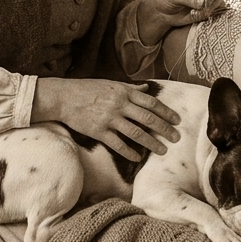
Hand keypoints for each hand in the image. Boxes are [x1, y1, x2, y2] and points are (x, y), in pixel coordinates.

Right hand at [31, 78, 179, 161]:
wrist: (63, 97)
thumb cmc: (87, 89)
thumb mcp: (111, 83)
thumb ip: (130, 88)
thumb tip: (146, 88)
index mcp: (124, 91)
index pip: (151, 102)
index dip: (166, 112)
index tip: (177, 120)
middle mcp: (119, 104)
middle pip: (148, 118)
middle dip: (164, 129)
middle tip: (176, 137)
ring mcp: (109, 119)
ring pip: (136, 133)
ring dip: (151, 143)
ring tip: (163, 151)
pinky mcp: (98, 131)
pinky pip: (117, 144)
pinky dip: (129, 152)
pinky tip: (138, 157)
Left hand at [137, 0, 225, 44]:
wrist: (161, 12)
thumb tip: (203, 3)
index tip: (206, 2)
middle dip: (213, 2)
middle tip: (202, 9)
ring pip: (219, 2)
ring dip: (210, 9)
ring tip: (194, 12)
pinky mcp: (206, 9)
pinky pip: (214, 12)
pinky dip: (206, 15)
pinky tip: (194, 15)